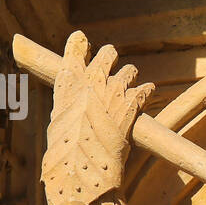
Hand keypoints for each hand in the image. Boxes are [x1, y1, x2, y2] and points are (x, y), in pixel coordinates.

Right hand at [42, 31, 154, 204]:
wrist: (82, 163)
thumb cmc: (65, 146)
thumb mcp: (59, 119)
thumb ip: (69, 103)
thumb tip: (74, 105)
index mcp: (69, 79)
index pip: (76, 46)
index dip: (81, 43)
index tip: (83, 42)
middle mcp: (92, 78)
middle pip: (108, 53)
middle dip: (111, 58)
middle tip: (112, 68)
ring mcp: (114, 89)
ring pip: (129, 71)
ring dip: (130, 79)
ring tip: (127, 91)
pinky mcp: (133, 103)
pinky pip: (146, 89)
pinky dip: (146, 92)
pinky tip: (146, 96)